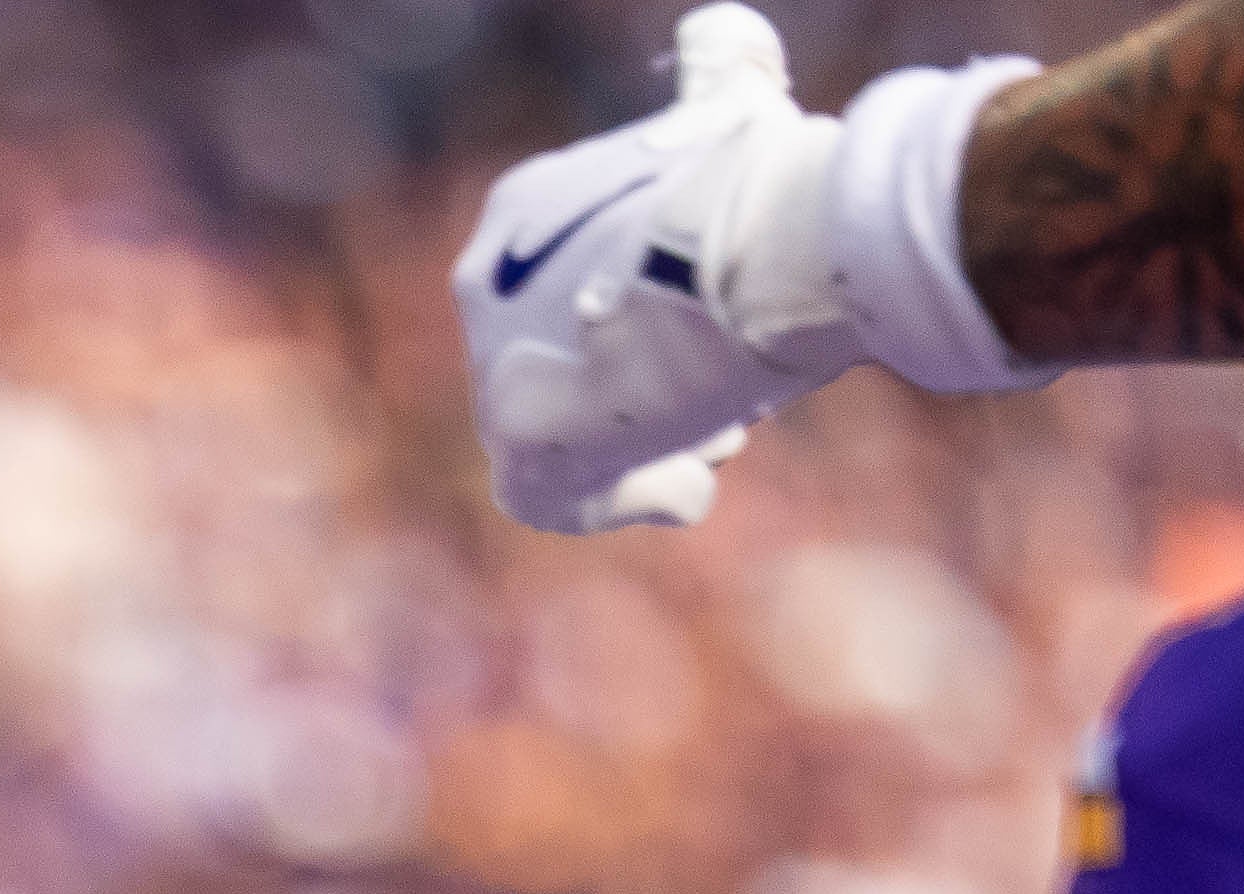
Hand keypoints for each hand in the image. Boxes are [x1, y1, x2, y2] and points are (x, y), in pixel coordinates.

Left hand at [454, 7, 836, 539]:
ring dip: (638, 441)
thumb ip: (720, 71)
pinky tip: (686, 488)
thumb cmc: (753, 176)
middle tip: (724, 390)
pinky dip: (618, 497)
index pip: (570, 282)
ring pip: (558, 432)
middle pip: (565, 362)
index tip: (708, 322)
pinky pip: (550, 496)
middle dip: (642, 382)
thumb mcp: (732, 106)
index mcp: (524, 211)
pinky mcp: (518, 442)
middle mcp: (489, 288)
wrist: (741, 241)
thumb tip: (719, 29)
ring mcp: (495, 370)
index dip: (637, 308)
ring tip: (718, 433)